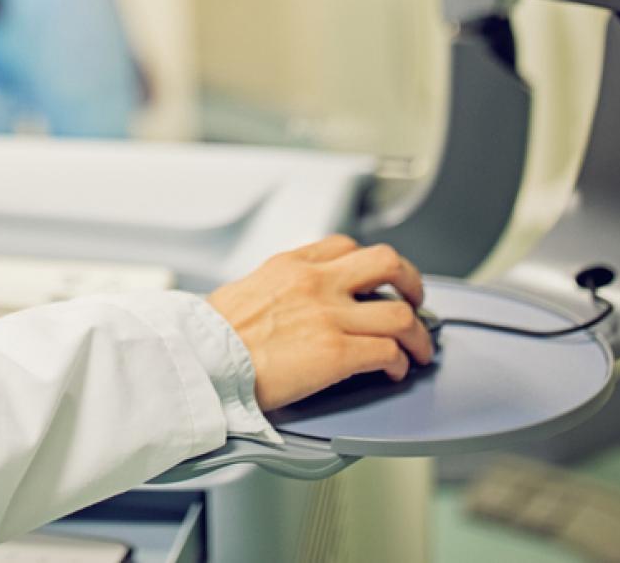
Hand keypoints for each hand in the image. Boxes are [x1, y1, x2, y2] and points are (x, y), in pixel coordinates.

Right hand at [204, 235, 433, 410]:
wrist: (201, 361)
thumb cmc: (210, 337)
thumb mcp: (244, 291)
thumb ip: (275, 290)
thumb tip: (284, 307)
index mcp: (292, 265)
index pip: (346, 246)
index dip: (370, 264)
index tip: (377, 280)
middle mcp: (317, 282)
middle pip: (388, 263)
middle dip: (412, 282)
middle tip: (415, 300)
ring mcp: (330, 316)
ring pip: (401, 314)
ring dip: (418, 334)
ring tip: (418, 348)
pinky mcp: (337, 353)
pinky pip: (389, 353)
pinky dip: (400, 364)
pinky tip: (395, 372)